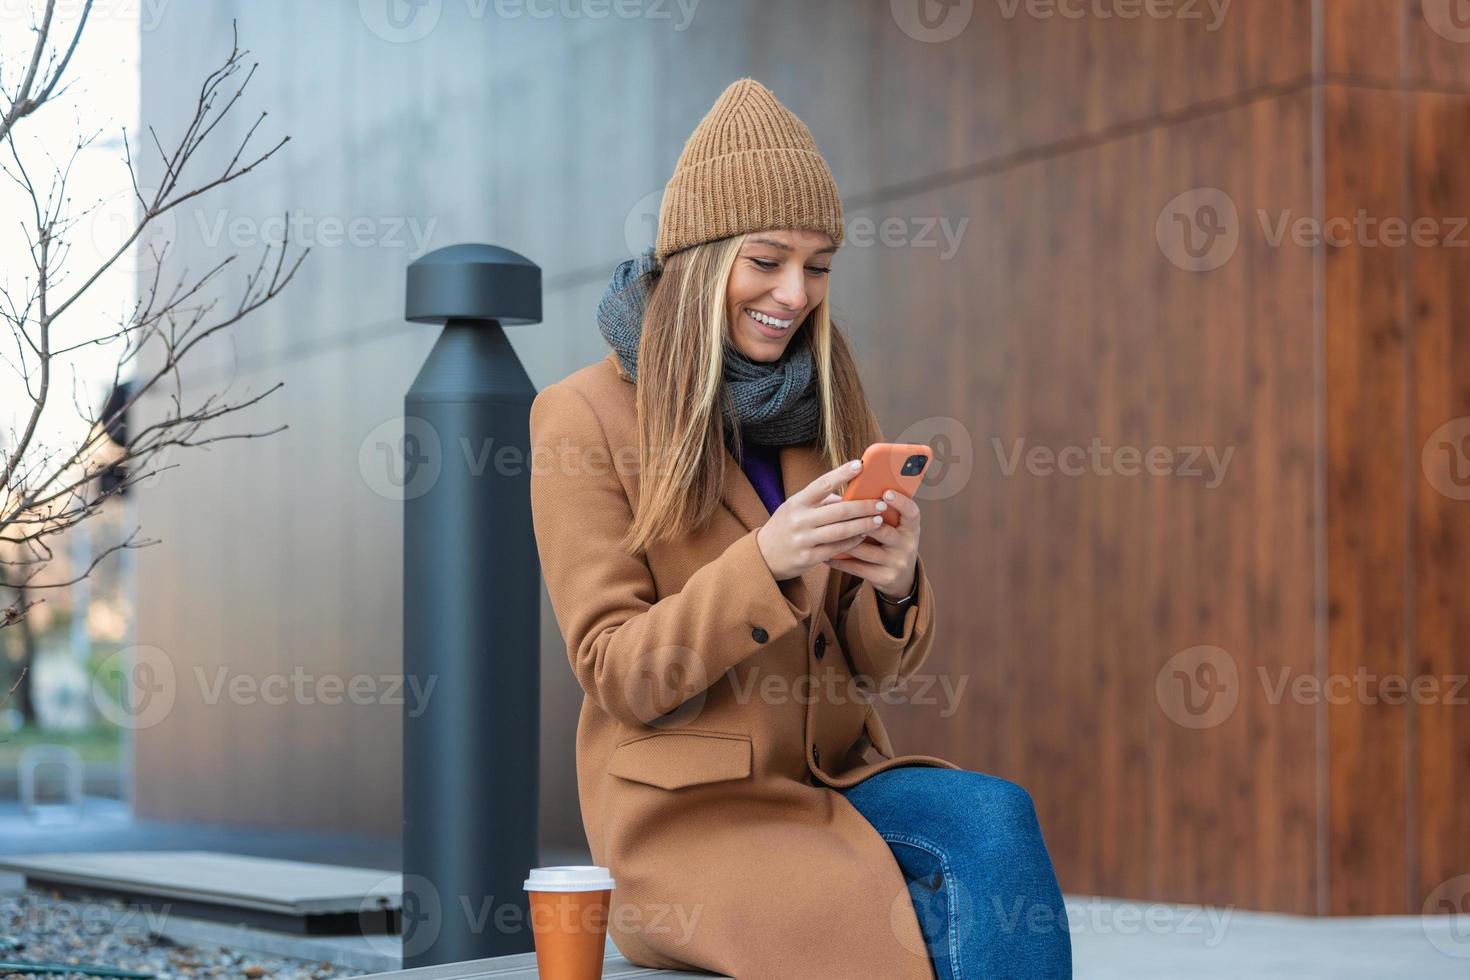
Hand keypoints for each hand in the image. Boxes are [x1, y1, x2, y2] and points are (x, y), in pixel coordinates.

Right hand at [756, 459, 892, 581]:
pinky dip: (852, 542)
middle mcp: (799, 520)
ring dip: (863, 525)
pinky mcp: (808, 558)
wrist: (763, 557)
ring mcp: (803, 540)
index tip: (859, 465)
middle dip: (863, 506)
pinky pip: (836, 549)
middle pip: (838, 510)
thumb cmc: (785, 527)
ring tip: (878, 520)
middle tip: (881, 503)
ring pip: (840, 531)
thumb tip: (850, 495)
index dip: (841, 474)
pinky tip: (863, 537)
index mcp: (796, 502)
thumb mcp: (795, 509)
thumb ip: (820, 501)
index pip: (822, 484)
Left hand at [822, 487, 920, 597]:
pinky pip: (858, 568)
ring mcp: (897, 563)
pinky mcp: (885, 578)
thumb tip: (854, 495)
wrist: (901, 577)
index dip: (901, 502)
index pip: (912, 512)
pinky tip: (827, 555)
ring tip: (827, 532)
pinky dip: (840, 561)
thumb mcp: (896, 528)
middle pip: (883, 531)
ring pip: (865, 550)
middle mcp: (908, 545)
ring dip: (844, 541)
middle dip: (862, 522)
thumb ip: (882, 515)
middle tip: (842, 512)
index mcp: (911, 528)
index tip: (886, 492)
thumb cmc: (891, 543)